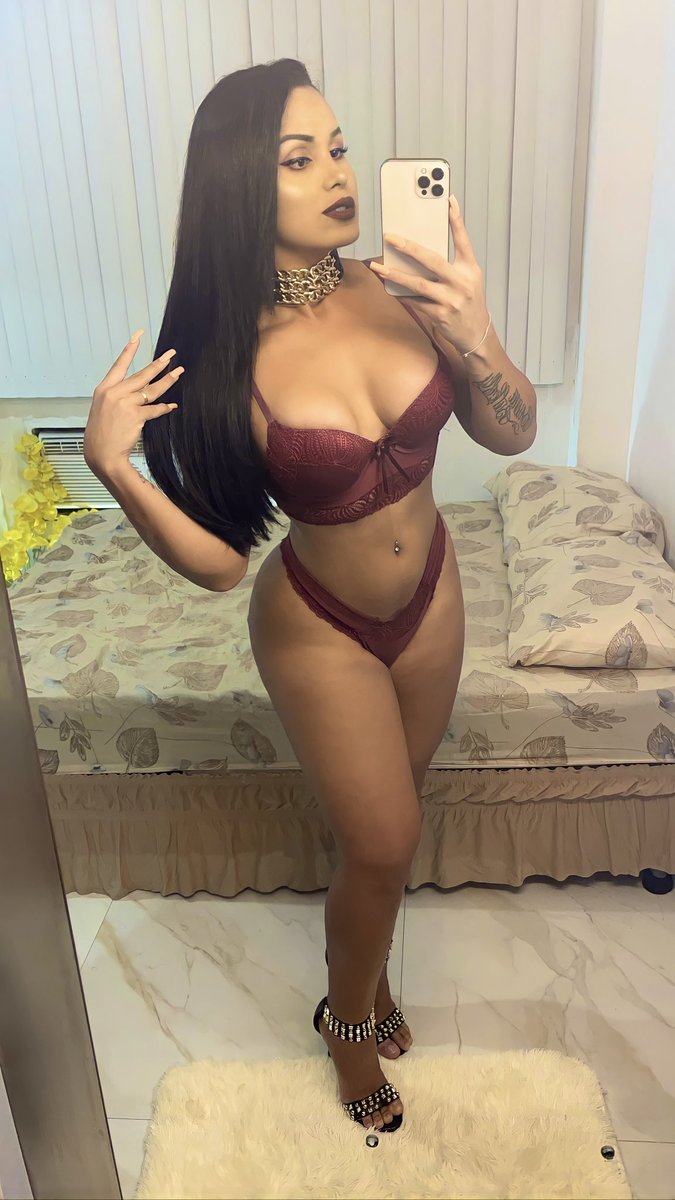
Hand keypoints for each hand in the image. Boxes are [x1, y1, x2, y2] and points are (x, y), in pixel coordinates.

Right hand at [84, 331, 183, 473]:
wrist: (101, 454)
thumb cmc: (100, 434)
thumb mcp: (102, 409)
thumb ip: (118, 396)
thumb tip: (137, 391)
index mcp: (104, 389)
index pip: (119, 364)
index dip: (130, 349)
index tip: (138, 336)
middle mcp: (115, 393)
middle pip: (142, 374)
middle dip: (159, 364)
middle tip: (171, 354)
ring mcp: (126, 404)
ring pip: (152, 389)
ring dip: (168, 380)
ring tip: (179, 372)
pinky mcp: (137, 416)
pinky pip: (155, 409)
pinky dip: (164, 408)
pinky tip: (172, 405)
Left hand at [369, 194, 489, 356]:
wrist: (477, 335)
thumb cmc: (468, 302)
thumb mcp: (469, 279)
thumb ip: (452, 264)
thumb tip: (422, 250)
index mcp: (470, 269)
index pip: (463, 240)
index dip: (456, 220)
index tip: (448, 200)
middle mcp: (462, 282)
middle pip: (433, 260)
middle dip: (410, 248)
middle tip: (391, 238)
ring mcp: (451, 300)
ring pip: (418, 283)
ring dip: (395, 275)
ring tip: (378, 268)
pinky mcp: (440, 315)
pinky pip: (415, 302)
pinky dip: (401, 295)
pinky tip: (389, 288)